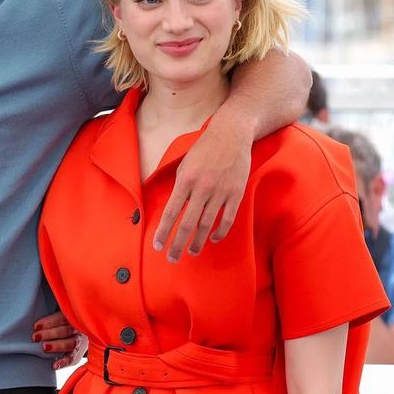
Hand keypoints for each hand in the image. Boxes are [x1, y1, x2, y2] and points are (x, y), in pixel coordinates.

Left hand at [33, 310, 87, 369]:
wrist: (77, 333)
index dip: (49, 322)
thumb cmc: (61, 323)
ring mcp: (79, 342)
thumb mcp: (59, 315)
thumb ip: (50, 316)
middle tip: (35, 337)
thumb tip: (36, 321)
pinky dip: (63, 362)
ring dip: (57, 346)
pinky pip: (72, 359)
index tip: (36, 326)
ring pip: (71, 344)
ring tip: (44, 348)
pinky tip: (54, 365)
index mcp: (72, 317)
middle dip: (49, 334)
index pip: (62, 318)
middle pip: (66, 330)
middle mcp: (78, 329)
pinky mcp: (77, 354)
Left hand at [153, 117, 251, 261]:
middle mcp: (202, 188)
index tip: (157, 246)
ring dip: (198, 242)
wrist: (231, 134)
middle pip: (188, 224)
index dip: (163, 231)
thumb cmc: (203, 149)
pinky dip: (219, 232)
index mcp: (185, 180)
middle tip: (172, 259)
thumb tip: (174, 209)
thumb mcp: (184, 165)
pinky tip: (212, 239)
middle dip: (178, 244)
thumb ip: (179, 187)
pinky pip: (227, 219)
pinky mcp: (236, 194)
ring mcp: (220, 192)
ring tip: (191, 252)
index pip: (170, 212)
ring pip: (207, 225)